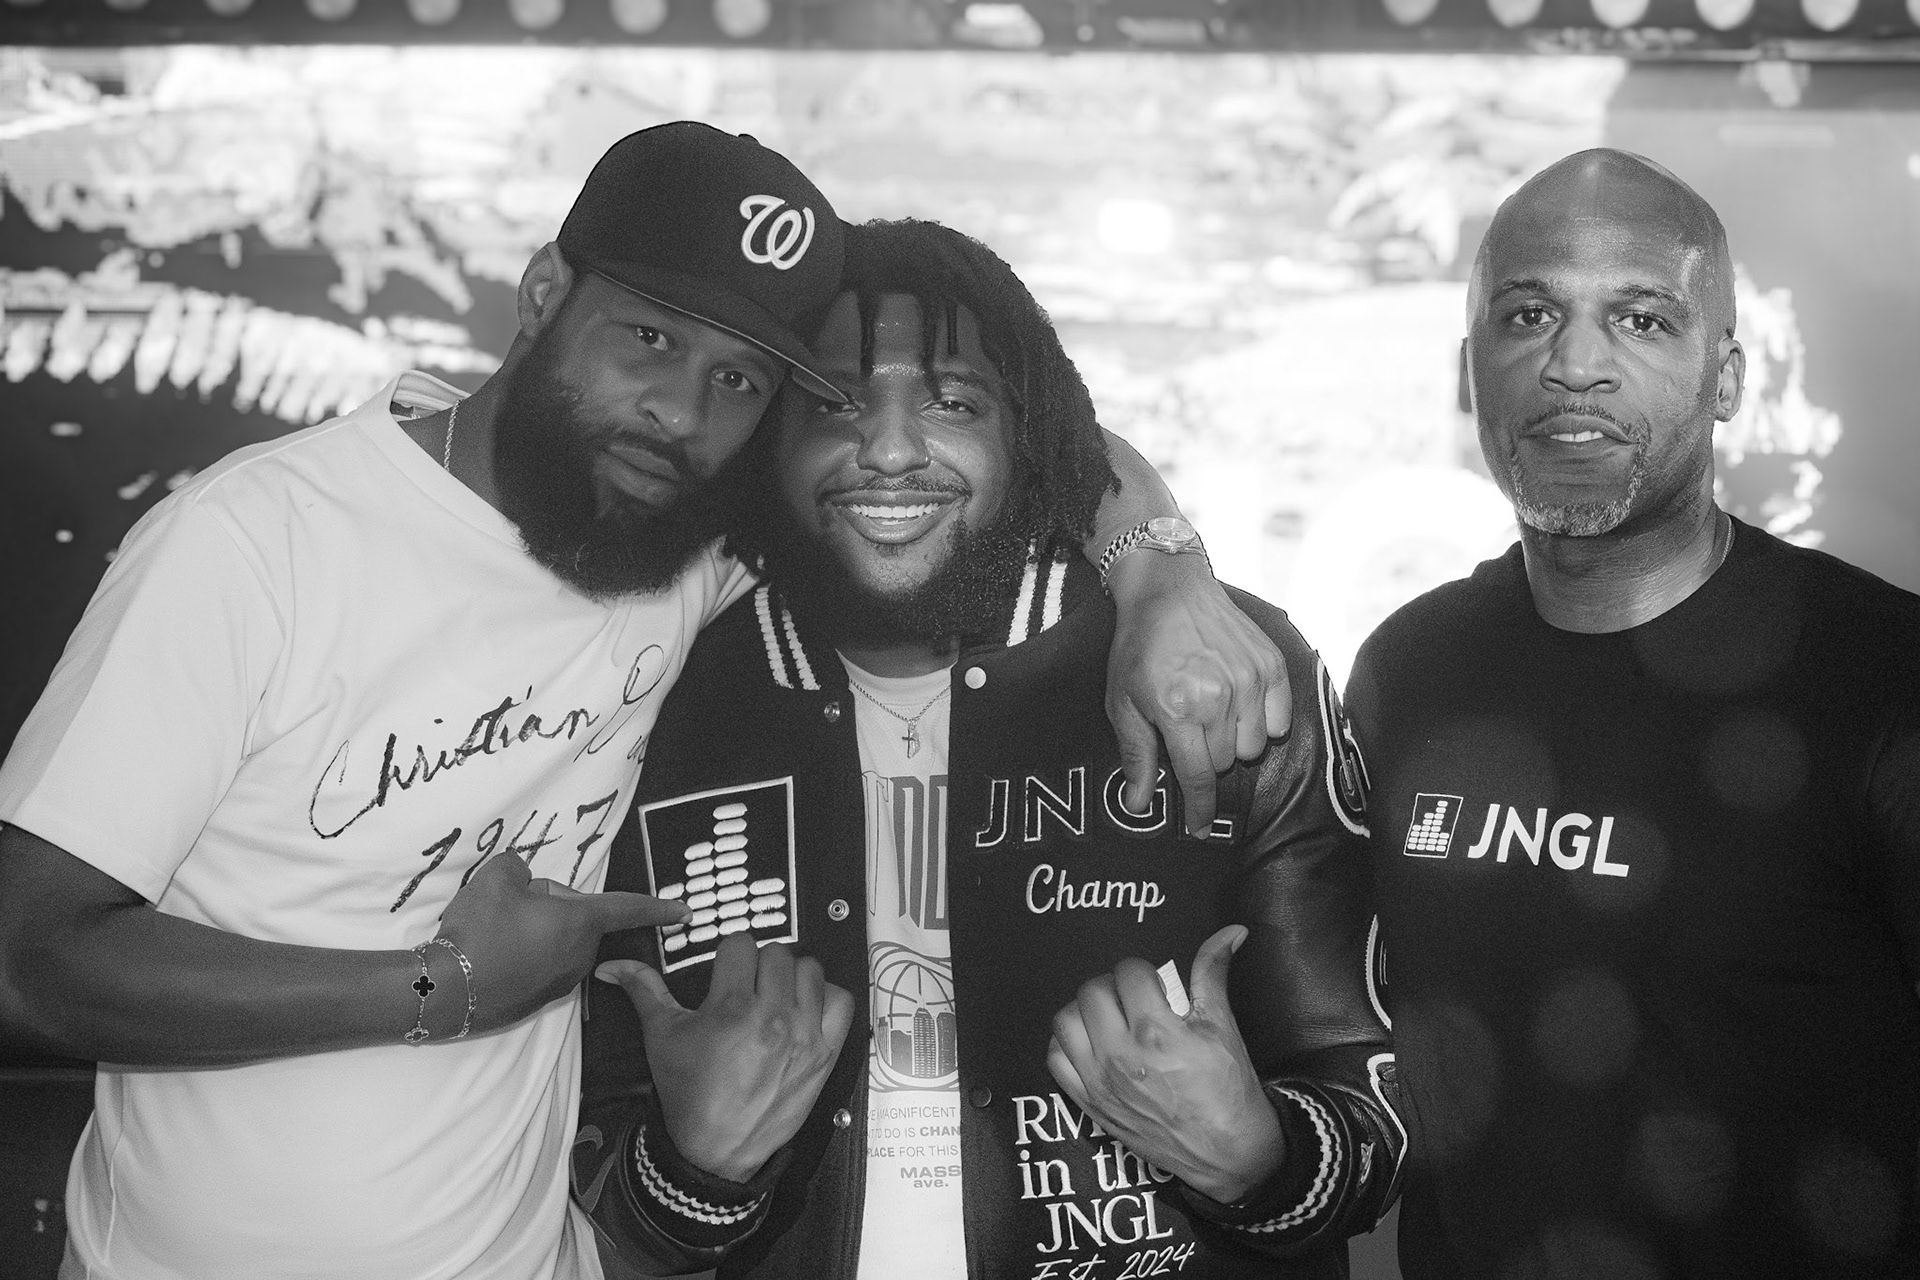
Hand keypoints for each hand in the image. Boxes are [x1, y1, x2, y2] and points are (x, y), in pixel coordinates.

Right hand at [435, 850, 687, 1035]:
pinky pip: (535, 965)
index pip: (628, 907)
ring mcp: (558, 983)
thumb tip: (524, 879)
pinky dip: (518, 956)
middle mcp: (580, 956)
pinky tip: (490, 955)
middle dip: (549, 906)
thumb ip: (520, 867)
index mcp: (581, 922)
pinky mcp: (535, 1002)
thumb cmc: (480, 929)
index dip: (659, 906)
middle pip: (575, 917)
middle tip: (510, 905)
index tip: (687, 911)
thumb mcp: (498, 877)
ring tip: (494, 934)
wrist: (443, 990)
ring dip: (533, 931)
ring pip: (554, 940)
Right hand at [598, 934, 855, 1182]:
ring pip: (811, 970)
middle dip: (760, 965)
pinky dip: (827, 1000)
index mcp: (733, 1007)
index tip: (726, 973)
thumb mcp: (662, 1037)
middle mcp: (774, 1017)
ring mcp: (804, 1035)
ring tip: (777, 996)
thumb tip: (613, 966)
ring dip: (794, 977)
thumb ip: (643, 990)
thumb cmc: (688, 1093)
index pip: (740, 945)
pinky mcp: (825, 1055)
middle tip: (749, 986)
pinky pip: (843, 1003)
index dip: (729, 956)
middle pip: (778, 953)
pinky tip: (807, 1011)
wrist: (714, 1150)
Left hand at [1047, 925, 1282, 1204]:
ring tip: (1109, 1016)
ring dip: (1085, 1011)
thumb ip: (1213, 974)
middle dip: (1114, 986)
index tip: (1155, 984)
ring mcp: (1099, 1082)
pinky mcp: (1090, 1104)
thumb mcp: (1224, 1027)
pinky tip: (1090, 1043)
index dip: (1144, 971)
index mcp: (1154, 1031)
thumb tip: (1230, 932)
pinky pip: (1055, 1061)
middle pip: (1092, 991)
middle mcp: (1119, 1054)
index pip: (1129, 972)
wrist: (1228, 1153)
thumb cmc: (1229, 1090)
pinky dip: (1067, 1045)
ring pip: (1065, 1021)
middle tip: (1134, 998)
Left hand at [1105, 553, 1289, 833]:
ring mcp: (1250, 680)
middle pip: (1225, 762)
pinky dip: (1264, 723)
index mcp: (1179, 709)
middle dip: (1206, 759)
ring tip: (1213, 716)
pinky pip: (1280, 720)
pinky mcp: (1272, 664)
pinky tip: (1241, 706)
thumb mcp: (1122, 702)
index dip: (1199, 809)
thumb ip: (1136, 755)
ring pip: (1254, 746)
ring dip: (1234, 742)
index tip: (1199, 828)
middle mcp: (1219, 697)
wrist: (1169, 589)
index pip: (1198, 777)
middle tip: (1189, 732)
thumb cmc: (1139, 647)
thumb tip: (1138, 804)